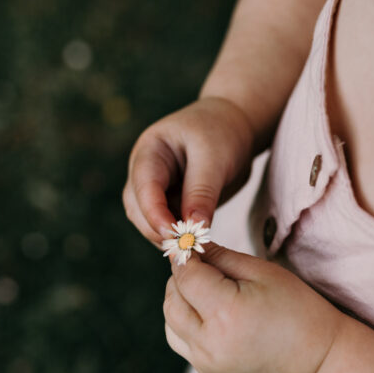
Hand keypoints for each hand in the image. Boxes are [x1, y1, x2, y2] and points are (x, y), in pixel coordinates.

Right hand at [123, 97, 254, 247]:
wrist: (235, 125)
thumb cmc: (222, 131)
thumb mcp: (215, 157)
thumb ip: (202, 193)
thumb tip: (194, 230)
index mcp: (150, 150)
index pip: (143, 185)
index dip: (154, 212)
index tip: (174, 234)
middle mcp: (145, 170)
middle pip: (138, 208)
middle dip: (158, 229)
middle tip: (186, 248)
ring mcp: (155, 188)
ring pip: (149, 221)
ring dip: (167, 236)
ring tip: (194, 247)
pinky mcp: (170, 202)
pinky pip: (167, 224)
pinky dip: (179, 236)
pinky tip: (197, 244)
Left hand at [163, 242, 345, 372]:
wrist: (318, 361)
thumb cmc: (297, 309)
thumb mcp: (262, 273)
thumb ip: (220, 257)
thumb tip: (188, 245)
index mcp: (227, 313)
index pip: (186, 277)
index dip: (184, 257)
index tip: (189, 244)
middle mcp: (210, 344)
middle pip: (172, 301)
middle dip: (180, 278)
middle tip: (198, 264)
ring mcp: (207, 364)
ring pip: (171, 324)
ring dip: (179, 302)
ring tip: (203, 290)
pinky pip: (182, 343)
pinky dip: (186, 325)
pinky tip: (208, 315)